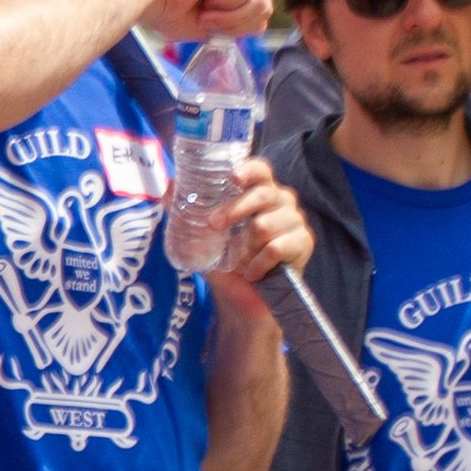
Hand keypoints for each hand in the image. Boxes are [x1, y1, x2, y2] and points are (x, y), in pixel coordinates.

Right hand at [139, 0, 271, 46]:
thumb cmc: (168, 11)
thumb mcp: (211, 23)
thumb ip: (236, 21)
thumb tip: (261, 27)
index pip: (258, 10)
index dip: (239, 28)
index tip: (207, 23)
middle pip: (265, 6)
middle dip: (237, 23)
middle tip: (207, 19)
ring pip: (261, 0)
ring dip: (231, 16)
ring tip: (206, 10)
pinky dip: (229, 3)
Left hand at [200, 162, 312, 303]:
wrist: (243, 301)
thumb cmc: (227, 262)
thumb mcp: (202, 236)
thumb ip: (187, 213)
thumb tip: (167, 189)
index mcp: (260, 192)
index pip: (261, 170)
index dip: (250, 169)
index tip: (233, 177)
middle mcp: (282, 202)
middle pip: (263, 194)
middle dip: (234, 209)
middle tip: (214, 225)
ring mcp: (295, 222)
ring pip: (266, 224)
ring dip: (246, 246)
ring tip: (240, 258)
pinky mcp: (303, 244)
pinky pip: (276, 248)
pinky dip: (258, 263)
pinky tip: (252, 272)